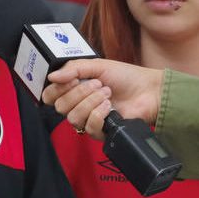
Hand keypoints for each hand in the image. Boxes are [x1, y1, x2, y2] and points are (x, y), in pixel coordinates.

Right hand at [42, 58, 163, 140]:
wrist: (148, 90)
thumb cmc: (125, 76)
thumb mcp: (98, 65)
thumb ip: (73, 68)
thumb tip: (51, 76)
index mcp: (74, 88)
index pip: (50, 95)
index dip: (57, 89)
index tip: (72, 79)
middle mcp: (78, 105)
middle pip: (60, 106)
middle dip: (79, 93)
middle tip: (97, 84)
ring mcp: (88, 119)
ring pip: (73, 117)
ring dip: (90, 102)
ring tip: (107, 94)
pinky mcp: (101, 132)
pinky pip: (89, 128)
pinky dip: (98, 114)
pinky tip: (109, 107)